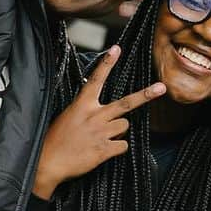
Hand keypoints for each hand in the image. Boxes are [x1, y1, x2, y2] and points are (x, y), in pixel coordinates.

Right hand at [31, 45, 165, 199]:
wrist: (49, 161)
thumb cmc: (57, 139)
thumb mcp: (68, 116)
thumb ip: (87, 111)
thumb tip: (105, 115)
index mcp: (82, 104)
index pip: (97, 79)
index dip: (107, 63)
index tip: (117, 49)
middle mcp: (94, 115)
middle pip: (126, 103)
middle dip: (146, 95)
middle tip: (161, 88)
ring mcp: (101, 132)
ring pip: (125, 126)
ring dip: (118, 132)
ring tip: (102, 138)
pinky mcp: (105, 149)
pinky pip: (123, 146)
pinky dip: (117, 149)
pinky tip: (103, 151)